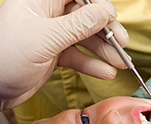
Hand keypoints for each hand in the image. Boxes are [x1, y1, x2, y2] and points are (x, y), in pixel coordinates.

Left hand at [0, 0, 128, 109]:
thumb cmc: (6, 57)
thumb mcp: (45, 39)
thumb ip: (77, 26)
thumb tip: (104, 12)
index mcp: (40, 1)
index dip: (97, 3)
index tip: (111, 17)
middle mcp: (48, 16)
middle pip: (86, 17)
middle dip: (106, 32)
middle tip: (122, 44)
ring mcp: (53, 36)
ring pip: (86, 39)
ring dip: (105, 52)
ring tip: (121, 63)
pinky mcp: (55, 55)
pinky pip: (79, 57)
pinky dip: (93, 65)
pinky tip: (106, 72)